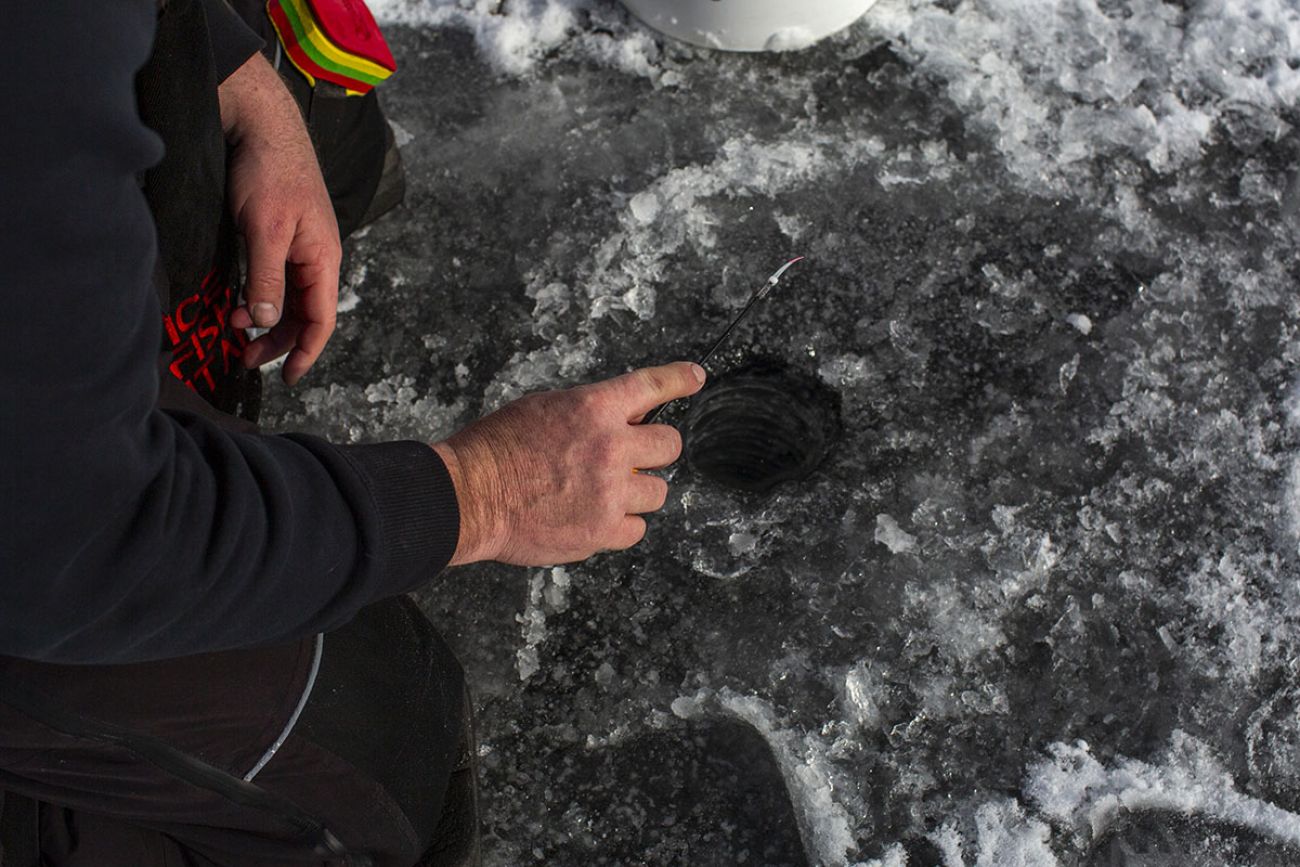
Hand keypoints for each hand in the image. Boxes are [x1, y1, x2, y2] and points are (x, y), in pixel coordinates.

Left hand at [218, 53, 340, 385]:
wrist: (262, 125)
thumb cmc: (269, 173)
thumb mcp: (264, 229)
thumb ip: (267, 278)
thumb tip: (267, 322)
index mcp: (323, 259)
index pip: (322, 319)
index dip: (306, 352)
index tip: (286, 378)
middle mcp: (317, 258)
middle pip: (306, 314)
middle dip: (279, 341)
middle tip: (245, 359)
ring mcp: (300, 247)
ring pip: (290, 299)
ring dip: (267, 320)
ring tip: (236, 329)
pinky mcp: (282, 237)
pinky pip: (277, 280)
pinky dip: (260, 298)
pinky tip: (240, 302)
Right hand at [432, 362, 706, 565]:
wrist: (469, 495)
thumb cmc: (495, 450)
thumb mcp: (542, 409)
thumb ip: (587, 415)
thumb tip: (618, 423)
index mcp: (594, 408)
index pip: (652, 385)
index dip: (680, 379)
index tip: (694, 377)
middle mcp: (611, 447)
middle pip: (669, 446)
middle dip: (653, 450)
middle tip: (632, 457)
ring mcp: (610, 493)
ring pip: (658, 492)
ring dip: (637, 491)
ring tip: (604, 493)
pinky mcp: (602, 531)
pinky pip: (636, 529)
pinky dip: (621, 525)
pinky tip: (595, 518)